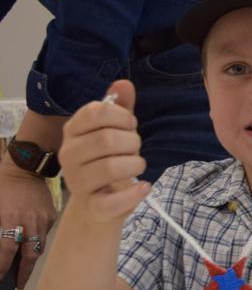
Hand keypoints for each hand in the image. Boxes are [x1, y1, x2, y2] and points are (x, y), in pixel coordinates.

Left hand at [0, 162, 56, 288]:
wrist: (25, 167)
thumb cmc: (4, 185)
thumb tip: (1, 249)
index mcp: (11, 219)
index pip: (6, 251)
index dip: (3, 268)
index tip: (0, 278)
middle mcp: (30, 221)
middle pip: (30, 255)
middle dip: (24, 272)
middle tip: (19, 283)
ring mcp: (44, 218)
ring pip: (40, 245)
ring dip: (32, 257)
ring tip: (25, 267)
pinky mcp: (52, 214)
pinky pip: (45, 232)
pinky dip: (38, 239)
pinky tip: (31, 240)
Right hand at [59, 80, 149, 225]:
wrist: (98, 206)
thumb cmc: (108, 160)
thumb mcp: (114, 131)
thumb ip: (119, 108)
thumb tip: (124, 83)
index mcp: (73, 131)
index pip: (95, 112)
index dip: (121, 116)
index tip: (130, 125)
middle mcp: (69, 155)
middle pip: (107, 140)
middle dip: (132, 142)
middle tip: (134, 149)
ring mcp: (77, 182)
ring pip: (111, 168)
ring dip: (135, 164)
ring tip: (137, 166)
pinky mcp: (92, 207)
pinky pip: (113, 200)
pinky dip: (133, 193)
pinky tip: (143, 186)